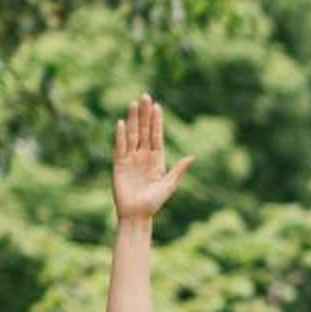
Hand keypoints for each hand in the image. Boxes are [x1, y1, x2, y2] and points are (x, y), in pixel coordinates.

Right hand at [111, 94, 192, 221]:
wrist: (137, 215)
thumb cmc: (153, 203)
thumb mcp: (169, 185)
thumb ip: (178, 170)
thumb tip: (192, 157)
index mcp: (156, 159)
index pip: (156, 135)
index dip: (157, 121)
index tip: (157, 105)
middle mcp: (142, 156)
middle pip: (144, 130)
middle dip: (145, 114)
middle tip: (145, 96)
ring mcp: (130, 159)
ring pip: (132, 135)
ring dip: (133, 119)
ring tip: (133, 103)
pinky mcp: (118, 164)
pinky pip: (120, 147)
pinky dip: (121, 135)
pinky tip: (122, 123)